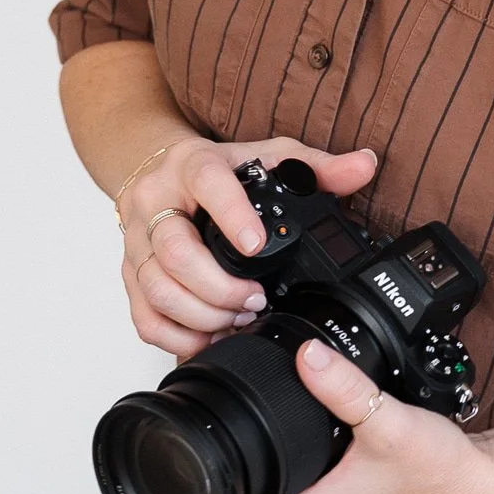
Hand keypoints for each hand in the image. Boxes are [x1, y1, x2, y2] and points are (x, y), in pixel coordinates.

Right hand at [118, 137, 377, 361]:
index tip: (258, 245)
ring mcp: (137, 242)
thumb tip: (364, 166)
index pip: (206, 183)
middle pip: (175, 252)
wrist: (156, 169)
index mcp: (192, 167)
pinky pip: (143, 316)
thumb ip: (317, 166)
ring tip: (236, 319)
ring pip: (156, 288)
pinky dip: (176, 336)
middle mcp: (156, 203)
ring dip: (201, 314)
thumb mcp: (266, 156)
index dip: (232, 215)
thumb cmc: (215, 168)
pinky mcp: (129, 275)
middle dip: (219, 287)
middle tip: (255, 300)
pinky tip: (208, 337)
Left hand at [235, 338, 493, 493]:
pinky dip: (296, 459)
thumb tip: (305, 356)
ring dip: (262, 467)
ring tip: (244, 423)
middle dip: (230, 471)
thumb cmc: (441, 474)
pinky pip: (311, 481)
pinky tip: (302, 427)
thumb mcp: (388, 423)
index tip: (186, 462)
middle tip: (211, 426)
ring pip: (283, 492)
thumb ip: (346, 388)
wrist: (483, 486)